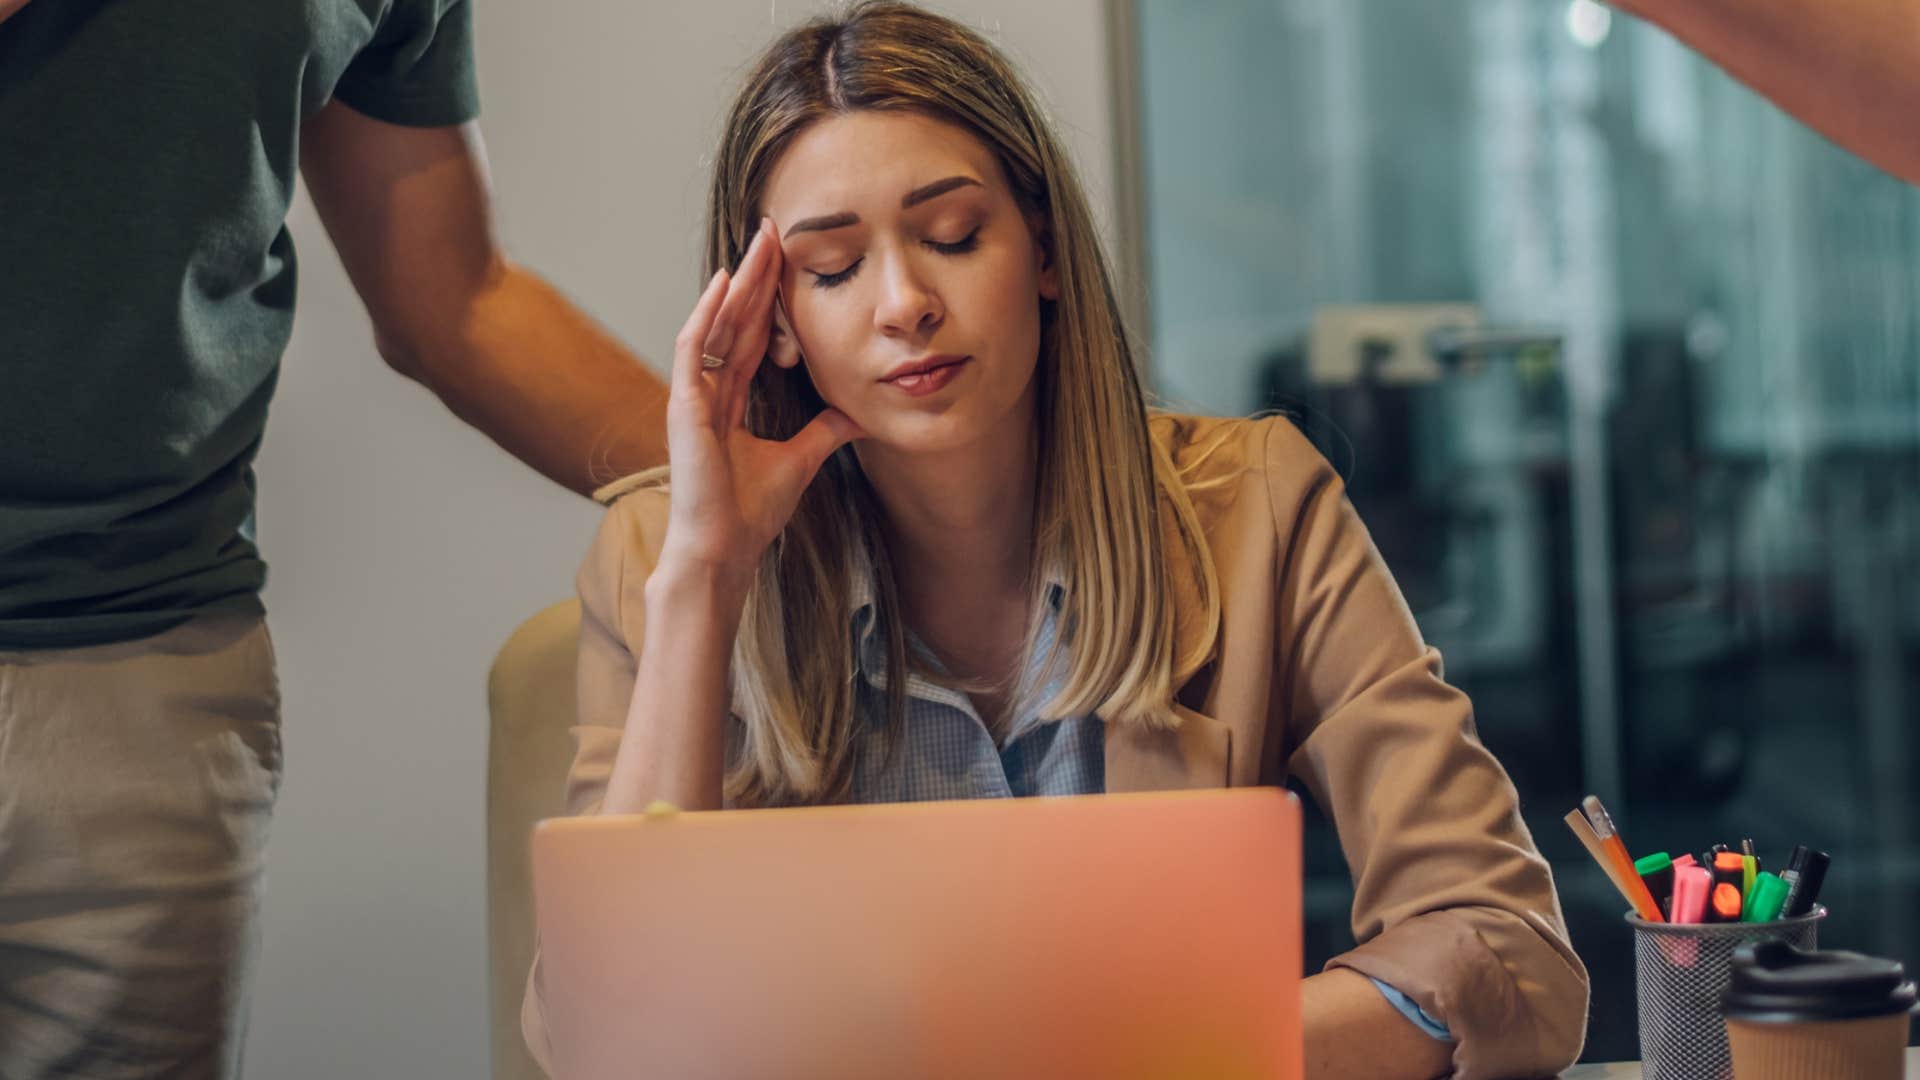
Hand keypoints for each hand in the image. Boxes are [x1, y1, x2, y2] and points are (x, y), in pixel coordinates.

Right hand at [657, 218, 862, 588]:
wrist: (723, 550)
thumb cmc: (749, 514)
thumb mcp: (801, 460)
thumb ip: (825, 431)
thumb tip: (860, 414)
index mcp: (730, 399)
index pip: (752, 334)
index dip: (771, 298)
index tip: (790, 261)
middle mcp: (708, 389)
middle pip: (736, 319)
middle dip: (758, 275)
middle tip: (776, 230)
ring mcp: (692, 394)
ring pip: (717, 322)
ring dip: (740, 281)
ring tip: (760, 242)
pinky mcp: (683, 404)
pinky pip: (694, 346)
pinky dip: (708, 312)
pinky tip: (727, 280)